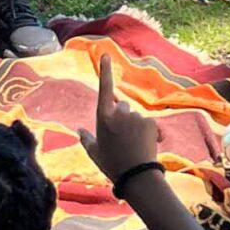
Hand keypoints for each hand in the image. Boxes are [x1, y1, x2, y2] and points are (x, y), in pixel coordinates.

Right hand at [86, 53, 161, 185]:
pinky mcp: (151, 122)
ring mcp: (136, 116)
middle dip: (123, 118)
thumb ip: (86, 139)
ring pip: (136, 117)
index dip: (105, 71)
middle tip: (123, 139)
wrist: (136, 175)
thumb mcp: (94, 153)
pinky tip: (150, 146)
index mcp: (103, 117)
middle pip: (122, 107)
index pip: (104, 88)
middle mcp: (119, 113)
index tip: (105, 54)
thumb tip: (79, 130)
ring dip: (137, 127)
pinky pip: (150, 124)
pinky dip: (151, 133)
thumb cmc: (112, 164)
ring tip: (135, 147)